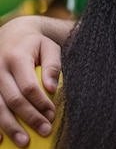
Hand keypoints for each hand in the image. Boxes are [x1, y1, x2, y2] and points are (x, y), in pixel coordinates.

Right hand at [0, 16, 65, 146]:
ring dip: (10, 126)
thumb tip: (51, 88)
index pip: (28, 86)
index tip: (52, 114)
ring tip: (24, 141)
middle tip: (44, 130)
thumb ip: (53, 65)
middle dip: (29, 118)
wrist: (13, 33)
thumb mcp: (49, 47)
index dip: (40, 103)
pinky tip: (0, 138)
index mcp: (16, 58)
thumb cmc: (35, 43)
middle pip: (13, 99)